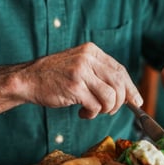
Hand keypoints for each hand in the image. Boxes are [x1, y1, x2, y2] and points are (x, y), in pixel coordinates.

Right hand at [0, 42, 142, 119]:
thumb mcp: (78, 66)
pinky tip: (82, 112)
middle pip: (119, 84)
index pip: (120, 70)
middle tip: (109, 110)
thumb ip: (99, 74)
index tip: (136, 101)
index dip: (130, 88)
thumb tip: (127, 94)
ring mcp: (81, 72)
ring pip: (110, 97)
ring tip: (92, 110)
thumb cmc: (54, 76)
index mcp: (91, 51)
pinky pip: (96, 106)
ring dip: (105, 109)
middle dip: (118, 102)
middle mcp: (88, 58)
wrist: (28, 79)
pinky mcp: (74, 87)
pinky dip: (92, 113)